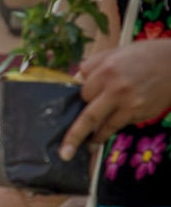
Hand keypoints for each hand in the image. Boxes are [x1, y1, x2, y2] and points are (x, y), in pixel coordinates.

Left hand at [60, 39, 170, 160]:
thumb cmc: (142, 56)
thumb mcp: (114, 53)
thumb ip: (92, 67)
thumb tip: (75, 81)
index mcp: (106, 71)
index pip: (83, 94)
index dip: (84, 97)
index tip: (85, 98)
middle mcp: (117, 90)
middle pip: (89, 117)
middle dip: (74, 136)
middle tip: (64, 154)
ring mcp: (131, 104)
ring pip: (106, 126)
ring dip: (95, 138)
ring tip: (88, 146)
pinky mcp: (142, 113)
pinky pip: (121, 124)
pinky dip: (113, 128)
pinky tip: (107, 132)